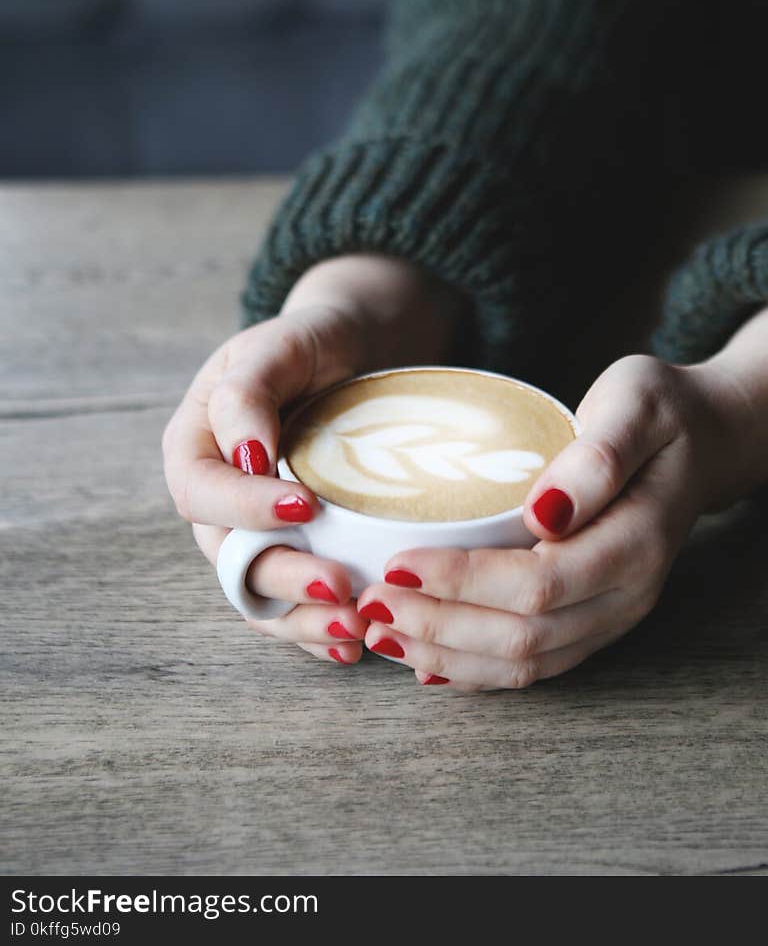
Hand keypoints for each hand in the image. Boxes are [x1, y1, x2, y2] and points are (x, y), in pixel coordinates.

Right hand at [163, 252, 466, 666]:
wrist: (353, 352)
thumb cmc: (309, 343)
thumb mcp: (278, 345)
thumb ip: (250, 391)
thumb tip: (246, 453)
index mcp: (193, 445)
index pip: (201, 491)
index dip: (244, 507)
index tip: (304, 504)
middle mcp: (215, 500)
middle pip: (230, 555)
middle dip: (284, 578)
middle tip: (340, 587)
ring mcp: (252, 533)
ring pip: (259, 592)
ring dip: (302, 619)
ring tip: (354, 628)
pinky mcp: (292, 552)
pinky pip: (291, 605)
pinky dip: (317, 631)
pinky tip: (353, 646)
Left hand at [357, 312, 767, 689]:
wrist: (707, 438)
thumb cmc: (661, 410)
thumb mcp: (636, 403)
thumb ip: (597, 457)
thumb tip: (544, 512)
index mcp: (636, 543)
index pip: (539, 583)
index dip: (463, 582)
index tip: (398, 562)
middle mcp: (628, 595)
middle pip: (524, 637)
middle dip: (440, 627)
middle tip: (369, 605)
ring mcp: (613, 616)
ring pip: (525, 664)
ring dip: (447, 656)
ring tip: (381, 635)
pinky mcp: (595, 620)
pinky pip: (534, 663)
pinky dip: (474, 668)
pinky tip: (424, 660)